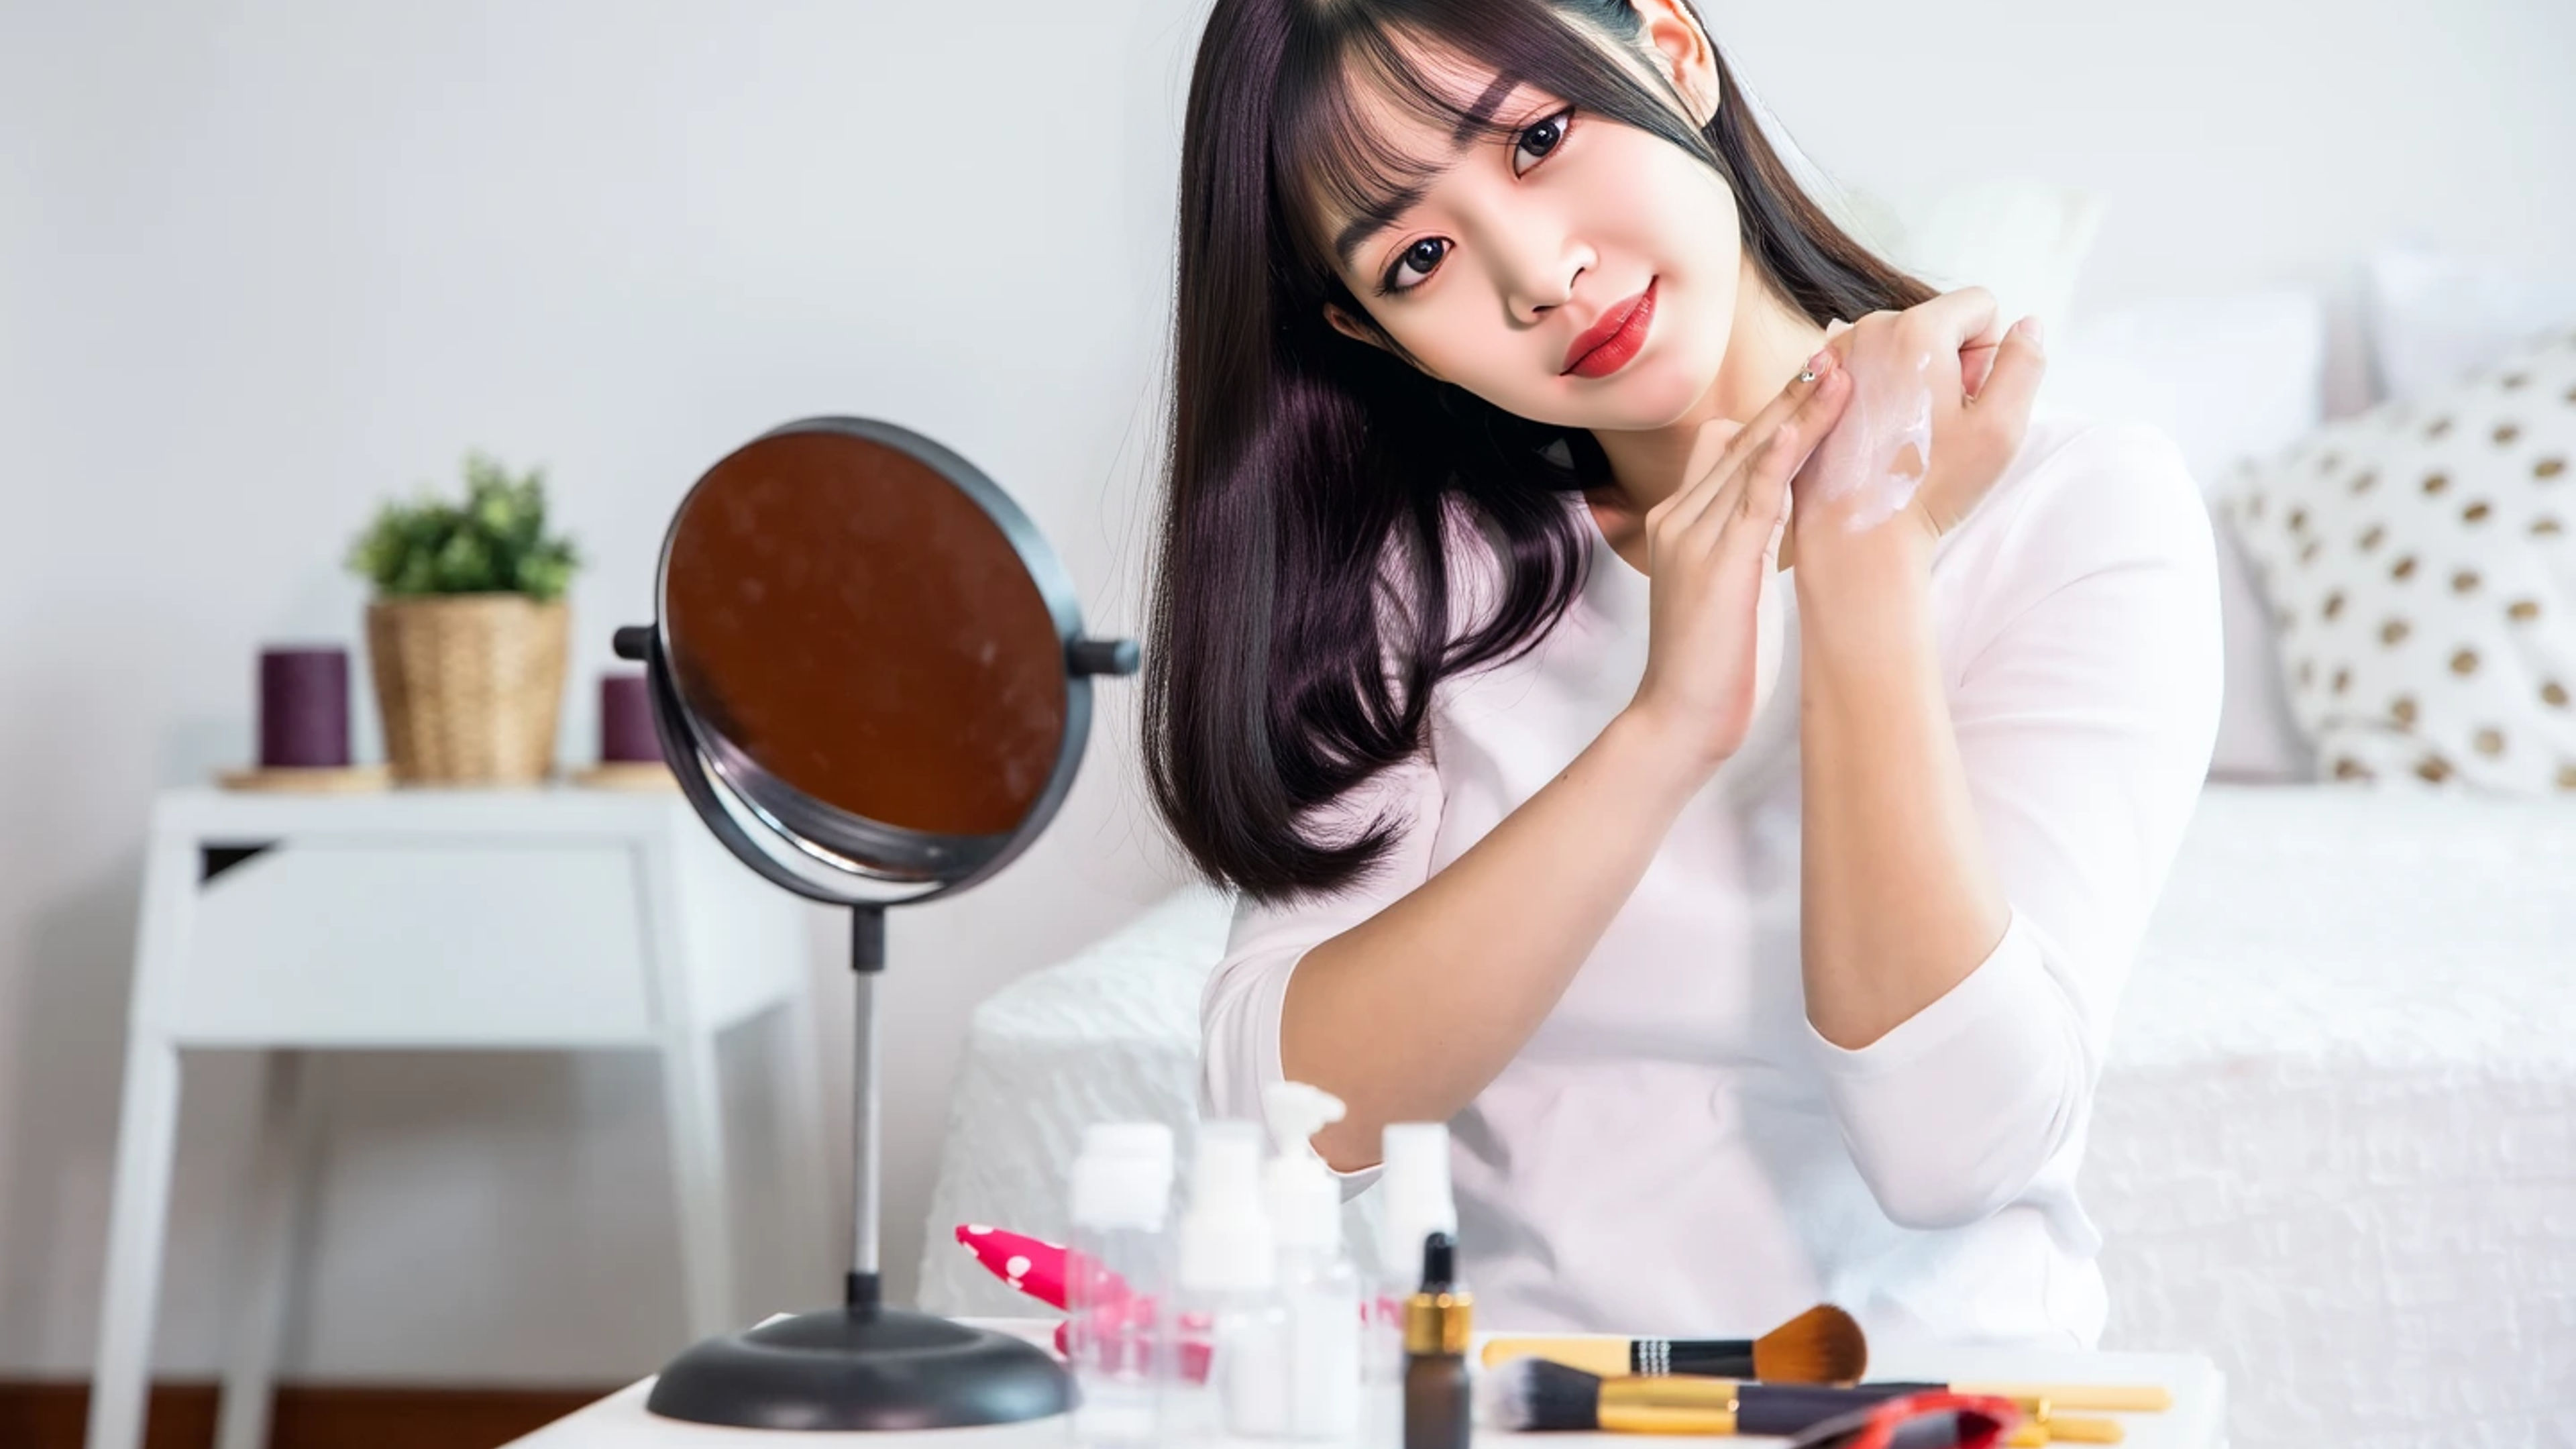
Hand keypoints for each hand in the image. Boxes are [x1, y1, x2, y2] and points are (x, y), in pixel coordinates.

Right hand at [1623, 353, 1850, 769]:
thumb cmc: (1713, 664)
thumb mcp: (1725, 589)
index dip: (1774, 413)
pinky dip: (1782, 453)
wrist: (1678, 718)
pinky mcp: (1718, 560)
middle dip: (1789, 397)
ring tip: (1839, 372)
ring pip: (1749, 454)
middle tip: (1834, 353)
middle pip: (1738, 436)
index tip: (1815, 380)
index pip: (1727, 446)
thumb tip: (1778, 518)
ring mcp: (1693, 535)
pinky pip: (1753, 492)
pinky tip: (1807, 424)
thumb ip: (1743, 544)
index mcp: (1679, 521)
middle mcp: (1679, 516)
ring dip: (1798, 412)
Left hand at [1790, 287, 2045, 571]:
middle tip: (1942, 423)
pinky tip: (1881, 436)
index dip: (1988, 353)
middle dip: (1952, 363)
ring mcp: (1837, 355)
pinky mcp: (1817, 385)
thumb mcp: (2002, 425)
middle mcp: (1869, 328)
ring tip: (1910, 433)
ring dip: (1917, 378)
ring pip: (1902, 346)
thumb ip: (2025, 363)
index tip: (1969, 398)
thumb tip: (2028, 324)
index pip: (1980, 306)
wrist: (1858, 535)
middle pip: (1938, 323)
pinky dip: (1883, 391)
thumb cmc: (1931, 485)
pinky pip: (1869, 367)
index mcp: (1917, 328)